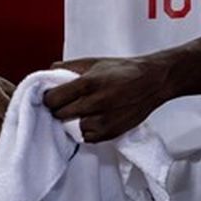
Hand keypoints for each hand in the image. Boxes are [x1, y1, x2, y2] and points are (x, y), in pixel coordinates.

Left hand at [43, 55, 173, 141]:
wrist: (153, 81)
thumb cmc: (122, 70)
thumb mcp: (92, 62)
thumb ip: (67, 67)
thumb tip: (47, 74)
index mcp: (88, 83)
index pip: (53, 99)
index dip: (48, 98)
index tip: (50, 96)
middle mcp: (96, 103)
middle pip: (61, 114)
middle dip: (58, 109)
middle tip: (63, 103)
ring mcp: (105, 120)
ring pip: (72, 128)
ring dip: (71, 121)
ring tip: (78, 111)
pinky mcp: (113, 132)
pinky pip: (88, 138)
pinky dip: (85, 131)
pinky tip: (89, 119)